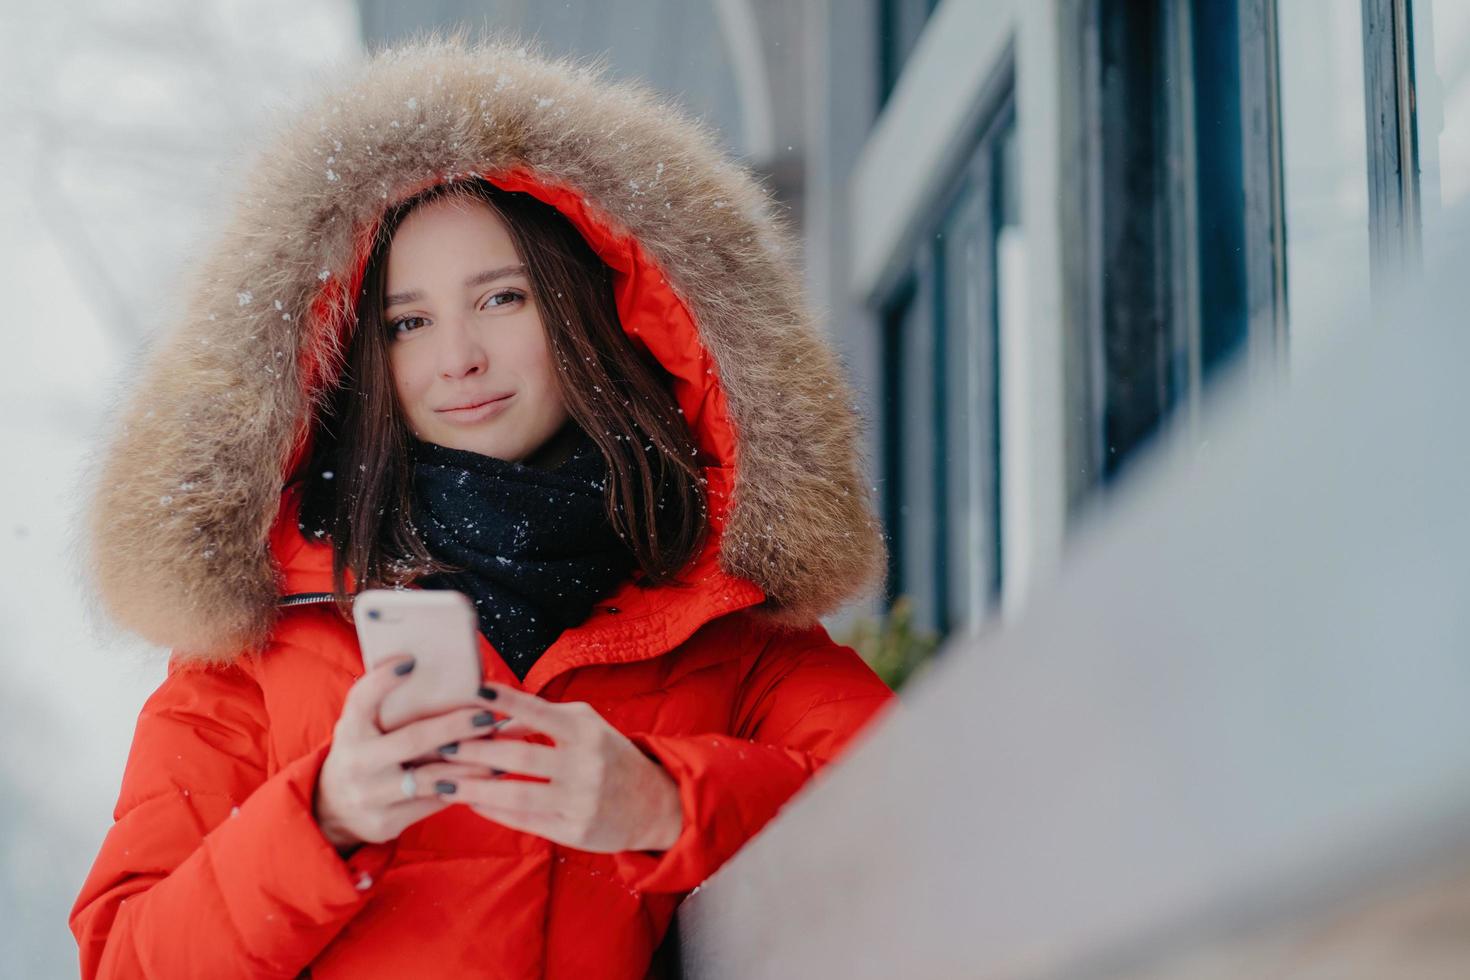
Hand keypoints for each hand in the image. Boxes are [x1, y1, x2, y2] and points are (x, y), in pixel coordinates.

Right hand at [314, 655, 511, 853]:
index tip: (412, 661)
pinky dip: (464, 788)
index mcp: (349, 730)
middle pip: (413, 740)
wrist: (333, 811)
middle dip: (456, 726)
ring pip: (431, 778)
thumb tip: (434, 673)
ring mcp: (371, 795)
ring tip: (503, 748)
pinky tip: (490, 776)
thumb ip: (386, 705)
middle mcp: (357, 762)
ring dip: (472, 763)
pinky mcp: (386, 821)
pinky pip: (433, 803)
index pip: (361, 698)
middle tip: (489, 715)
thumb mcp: (361, 727)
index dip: (383, 679)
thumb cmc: (363, 753)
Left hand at [442, 683, 683, 853]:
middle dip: (473, 751)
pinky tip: (471, 802)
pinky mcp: (574, 830)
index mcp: (586, 731)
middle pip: (517, 756)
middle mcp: (584, 764)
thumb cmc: (609, 755)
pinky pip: (524, 820)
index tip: (471, 692)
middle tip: (439, 744)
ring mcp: (580, 800)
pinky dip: (493, 811)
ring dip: (473, 788)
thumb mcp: (588, 726)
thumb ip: (545, 717)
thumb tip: (495, 712)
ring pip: (515, 794)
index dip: (504, 702)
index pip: (537, 712)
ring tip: (442, 782)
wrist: (652, 804)